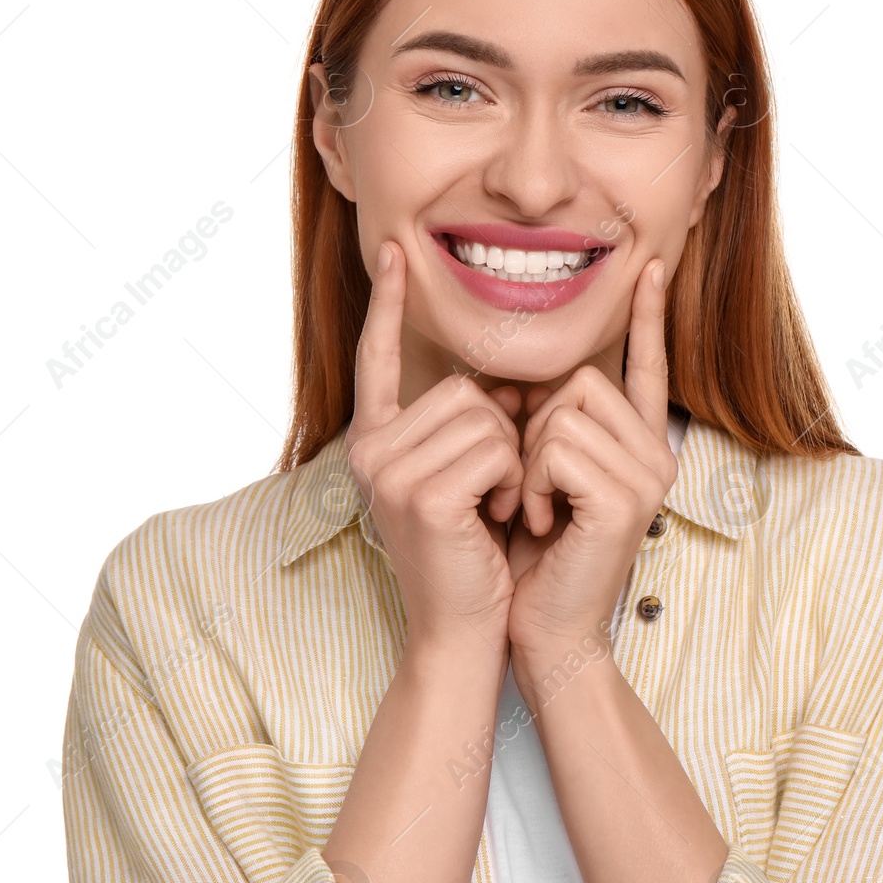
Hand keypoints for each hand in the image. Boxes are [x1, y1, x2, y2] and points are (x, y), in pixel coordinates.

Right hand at [345, 240, 526, 653]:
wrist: (464, 630)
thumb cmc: (475, 553)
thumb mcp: (467, 475)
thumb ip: (469, 424)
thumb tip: (499, 382)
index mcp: (374, 441)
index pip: (378, 358)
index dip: (387, 304)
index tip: (395, 252)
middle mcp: (369, 450)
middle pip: (461, 386)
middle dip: (501, 432)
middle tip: (495, 490)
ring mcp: (387, 472)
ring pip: (483, 413)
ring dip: (511, 458)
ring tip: (496, 506)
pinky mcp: (420, 494)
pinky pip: (496, 446)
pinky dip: (514, 479)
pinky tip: (499, 518)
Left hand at [499, 258, 678, 660]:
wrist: (542, 632)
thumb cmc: (530, 558)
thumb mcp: (536, 478)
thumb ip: (546, 427)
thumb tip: (524, 385)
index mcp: (636, 445)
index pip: (646, 365)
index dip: (649, 317)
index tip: (655, 267)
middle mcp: (655, 455)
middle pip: (580, 380)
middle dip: (533, 427)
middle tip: (528, 488)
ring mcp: (647, 477)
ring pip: (564, 411)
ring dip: (526, 460)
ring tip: (531, 509)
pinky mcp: (625, 501)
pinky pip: (556, 449)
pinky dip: (530, 485)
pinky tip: (537, 523)